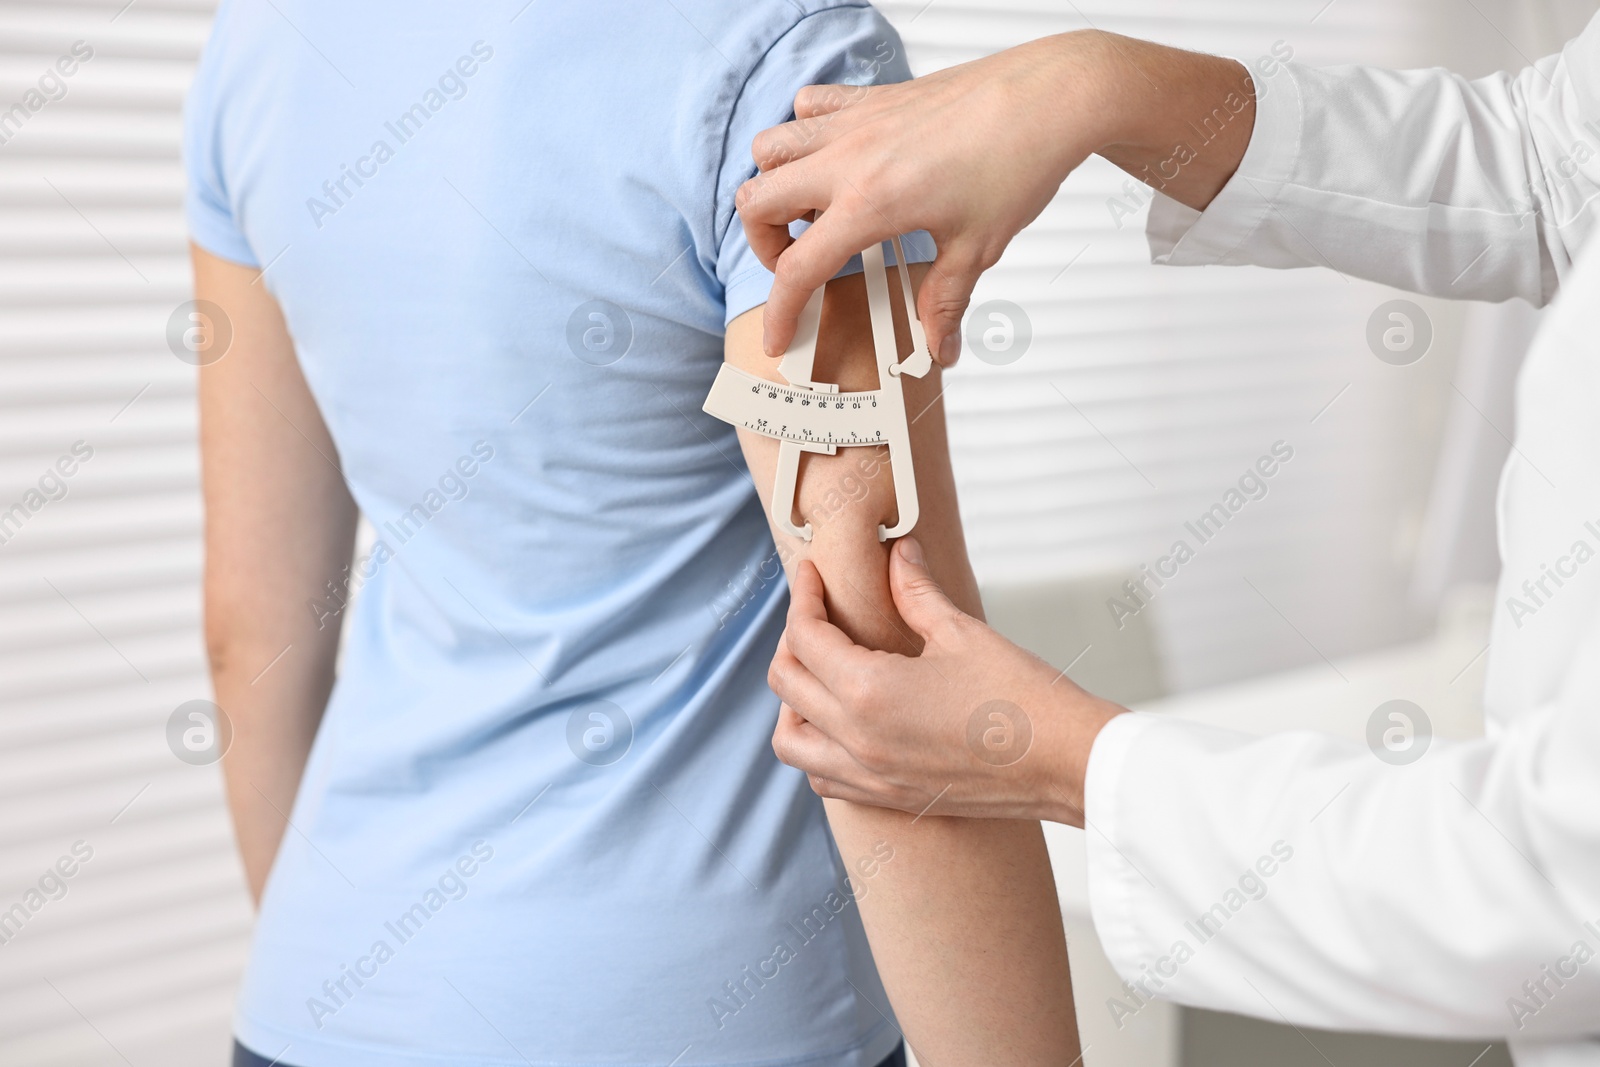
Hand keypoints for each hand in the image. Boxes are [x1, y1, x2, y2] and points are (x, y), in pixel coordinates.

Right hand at [736, 31, 1256, 362]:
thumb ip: (946, 302)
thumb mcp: (978, 248)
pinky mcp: (871, 98)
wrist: (1047, 98)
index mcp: (870, 204)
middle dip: (763, 244)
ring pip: (770, 148)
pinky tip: (836, 160)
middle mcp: (848, 159)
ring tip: (811, 212)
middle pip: (756, 200)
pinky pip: (810, 107)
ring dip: (775, 185)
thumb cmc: (1017, 161)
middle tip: (796, 265)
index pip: (798, 268)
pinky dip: (805, 135)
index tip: (776, 337)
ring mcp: (855, 123)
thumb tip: (937, 349)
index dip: (779, 312)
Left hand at [769, 537, 1126, 826]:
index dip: (803, 597)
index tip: (813, 575)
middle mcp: (858, 740)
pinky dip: (816, 747)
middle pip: (786, 684)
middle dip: (792, 640)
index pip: (806, 637)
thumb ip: (915, 591)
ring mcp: (871, 776)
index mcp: (870, 692)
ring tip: (820, 671)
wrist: (1067, 764)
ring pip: (791, 742)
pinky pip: (822, 778)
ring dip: (792, 702)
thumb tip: (898, 552)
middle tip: (816, 614)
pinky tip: (841, 721)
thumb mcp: (962, 632)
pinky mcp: (890, 798)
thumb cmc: (1024, 699)